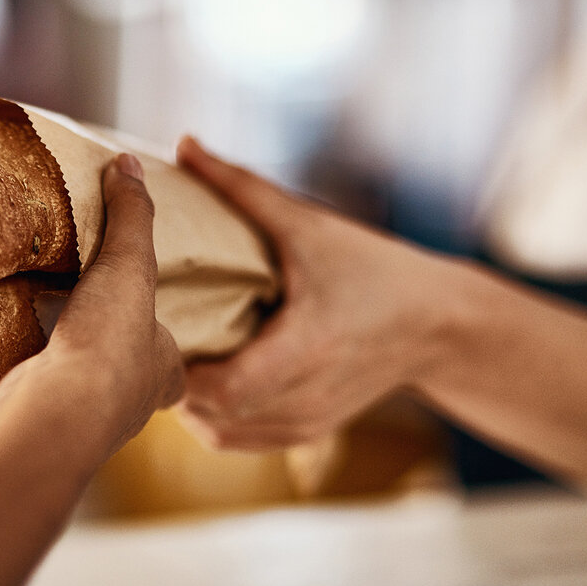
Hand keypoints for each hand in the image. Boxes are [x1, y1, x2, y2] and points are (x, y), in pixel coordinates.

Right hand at [0, 153, 182, 456]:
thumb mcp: (129, 265)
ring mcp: (71, 418)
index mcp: (161, 374)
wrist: (56, 414)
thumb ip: (131, 216)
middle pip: (112, 369)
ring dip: (41, 353)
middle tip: (70, 304)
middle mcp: (122, 405)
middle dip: (93, 342)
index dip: (159, 336)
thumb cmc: (110, 344)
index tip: (136, 313)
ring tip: (19, 306)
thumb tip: (129, 164)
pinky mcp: (22, 418)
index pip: (171, 356)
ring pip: (58, 381)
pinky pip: (5, 386)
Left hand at [174, 137, 456, 448]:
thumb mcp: (309, 226)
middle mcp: (303, 397)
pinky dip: (213, 417)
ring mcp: (305, 422)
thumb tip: (185, 145)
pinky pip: (240, 439)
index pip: (223, 388)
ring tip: (171, 357)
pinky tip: (201, 380)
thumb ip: (242, 188)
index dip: (181, 368)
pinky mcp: (306, 431)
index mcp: (304, 349)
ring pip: (219, 434)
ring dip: (189, 402)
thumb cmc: (376, 271)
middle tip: (146, 338)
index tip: (155, 331)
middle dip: (173, 379)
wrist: (440, 326)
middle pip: (210, 414)